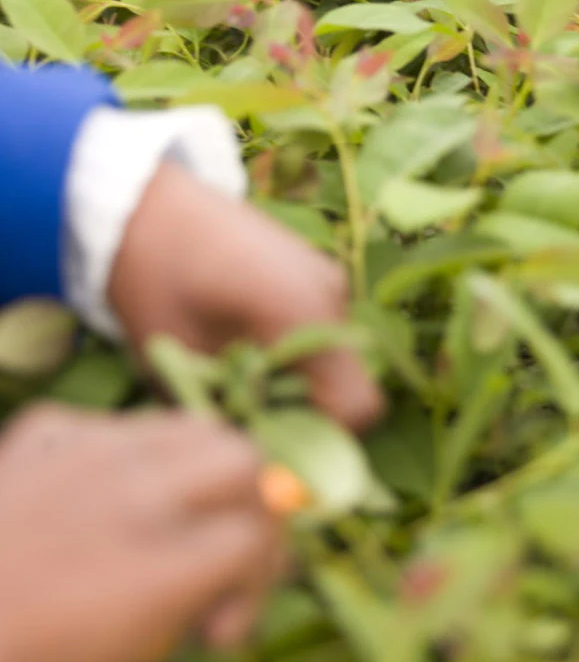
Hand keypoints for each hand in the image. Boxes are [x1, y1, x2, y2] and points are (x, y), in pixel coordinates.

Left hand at [0, 404, 282, 661]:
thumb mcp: (128, 659)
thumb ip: (198, 600)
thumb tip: (243, 560)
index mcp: (163, 564)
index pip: (254, 536)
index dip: (259, 577)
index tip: (224, 619)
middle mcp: (138, 489)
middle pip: (243, 459)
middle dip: (250, 505)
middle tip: (225, 545)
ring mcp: (92, 448)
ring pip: (191, 425)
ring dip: (202, 466)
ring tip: (179, 507)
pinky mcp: (49, 429)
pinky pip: (120, 425)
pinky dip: (131, 454)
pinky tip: (105, 495)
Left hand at [109, 162, 382, 432]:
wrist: (138, 201)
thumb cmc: (154, 278)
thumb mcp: (181, 359)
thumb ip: (227, 414)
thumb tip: (252, 460)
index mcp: (308, 315)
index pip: (357, 408)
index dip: (321, 441)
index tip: (271, 446)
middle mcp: (332, 294)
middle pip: (348, 384)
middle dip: (305, 412)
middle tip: (247, 415)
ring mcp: (325, 275)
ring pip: (333, 357)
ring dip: (298, 379)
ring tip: (238, 375)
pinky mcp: (310, 266)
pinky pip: (319, 327)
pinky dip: (293, 349)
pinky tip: (243, 342)